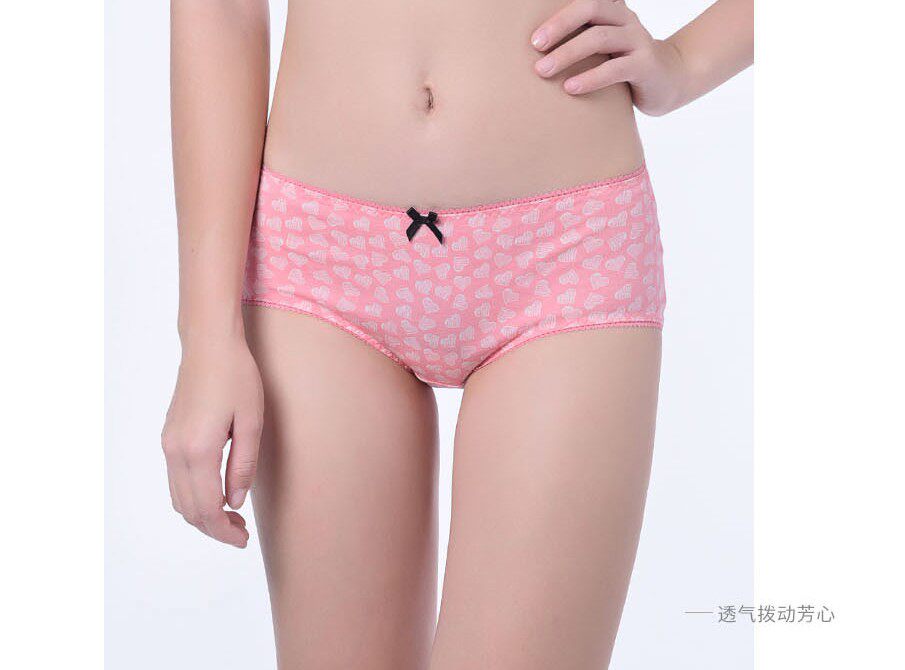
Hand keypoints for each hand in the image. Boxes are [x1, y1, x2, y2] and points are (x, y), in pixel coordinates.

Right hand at [161, 336, 263, 547]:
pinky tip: (216, 494)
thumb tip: (235, 502)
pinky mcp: (169, 437)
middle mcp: (176, 451)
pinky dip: (192, 497)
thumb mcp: (252, 422)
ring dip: (202, 515)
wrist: (209, 345)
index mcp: (198, 450)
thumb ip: (243, 465)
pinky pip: (175, 480)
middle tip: (241, 535)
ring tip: (232, 517)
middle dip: (214, 528)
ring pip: (178, 498)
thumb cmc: (237, 377)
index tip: (243, 541)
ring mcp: (168, 444)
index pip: (206, 508)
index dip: (223, 531)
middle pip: (188, 509)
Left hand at [531, 0, 688, 115]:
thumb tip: (539, 49)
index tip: (533, 39)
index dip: (558, 17)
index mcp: (614, 12)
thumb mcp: (606, 48)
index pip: (584, 3)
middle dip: (559, 27)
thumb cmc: (626, 65)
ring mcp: (638, 41)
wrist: (670, 82)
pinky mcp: (646, 66)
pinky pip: (615, 69)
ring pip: (600, 38)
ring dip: (567, 54)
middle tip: (536, 48)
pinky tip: (570, 88)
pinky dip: (590, 78)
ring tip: (543, 71)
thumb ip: (584, 40)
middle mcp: (627, 20)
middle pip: (591, 10)